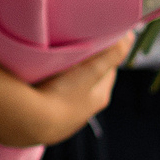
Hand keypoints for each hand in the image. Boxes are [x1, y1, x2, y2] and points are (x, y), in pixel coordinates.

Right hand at [1, 35, 132, 146]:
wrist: (29, 122)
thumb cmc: (63, 94)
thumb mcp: (92, 70)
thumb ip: (112, 53)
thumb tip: (130, 37)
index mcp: (100, 97)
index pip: (108, 69)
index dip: (103, 53)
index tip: (93, 39)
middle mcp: (85, 110)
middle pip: (89, 79)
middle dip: (83, 64)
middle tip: (71, 48)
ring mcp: (65, 117)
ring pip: (70, 89)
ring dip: (64, 77)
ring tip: (52, 63)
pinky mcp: (45, 119)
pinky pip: (51, 97)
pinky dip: (49, 88)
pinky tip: (38, 81)